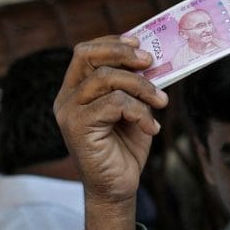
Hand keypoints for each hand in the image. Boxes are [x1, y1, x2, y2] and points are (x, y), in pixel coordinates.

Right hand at [53, 35, 167, 229]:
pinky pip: (115, 104)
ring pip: (106, 78)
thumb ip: (134, 87)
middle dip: (122, 53)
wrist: (117, 187)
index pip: (86, 52)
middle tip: (150, 62)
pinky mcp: (77, 126)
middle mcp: (67, 97)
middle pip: (87, 56)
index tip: (139, 43)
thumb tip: (152, 61)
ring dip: (142, 86)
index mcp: (77, 89)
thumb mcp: (134, 109)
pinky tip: (152, 128)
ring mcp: (69, 111)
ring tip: (162, 102)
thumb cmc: (125, 147)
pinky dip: (140, 112)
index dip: (112, 43)